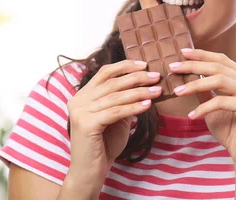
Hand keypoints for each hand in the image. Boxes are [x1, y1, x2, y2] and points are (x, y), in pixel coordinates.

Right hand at [66, 60, 161, 182]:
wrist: (89, 172)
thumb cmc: (103, 145)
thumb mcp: (116, 118)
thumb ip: (124, 101)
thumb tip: (144, 83)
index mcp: (82, 95)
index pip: (104, 72)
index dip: (125, 66)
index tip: (144, 64)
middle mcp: (78, 100)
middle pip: (112, 82)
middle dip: (137, 77)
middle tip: (156, 76)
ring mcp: (80, 112)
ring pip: (116, 96)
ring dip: (140, 92)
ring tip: (157, 90)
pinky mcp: (86, 124)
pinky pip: (116, 112)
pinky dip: (133, 107)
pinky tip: (147, 105)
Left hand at [169, 49, 235, 166]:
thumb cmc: (230, 130)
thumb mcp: (213, 106)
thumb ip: (205, 89)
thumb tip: (187, 73)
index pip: (222, 59)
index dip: (202, 54)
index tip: (182, 52)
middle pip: (219, 66)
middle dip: (193, 65)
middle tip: (173, 67)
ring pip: (219, 80)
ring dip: (195, 85)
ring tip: (177, 91)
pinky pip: (220, 101)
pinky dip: (203, 108)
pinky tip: (192, 115)